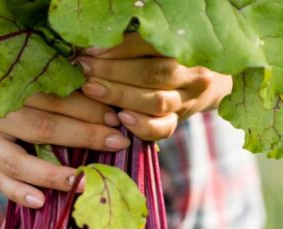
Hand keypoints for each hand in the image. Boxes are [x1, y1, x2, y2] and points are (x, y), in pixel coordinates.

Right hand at [0, 56, 129, 207]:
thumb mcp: (5, 80)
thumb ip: (40, 90)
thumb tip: (96, 98)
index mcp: (4, 88)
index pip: (52, 97)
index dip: (86, 105)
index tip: (114, 114)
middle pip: (44, 127)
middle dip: (84, 135)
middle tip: (116, 141)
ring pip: (21, 161)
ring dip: (54, 174)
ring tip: (84, 181)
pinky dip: (19, 193)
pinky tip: (42, 202)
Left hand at [75, 33, 233, 141]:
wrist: (197, 86)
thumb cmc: (164, 60)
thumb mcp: (153, 48)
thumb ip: (129, 46)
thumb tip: (93, 47)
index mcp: (184, 50)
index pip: (151, 45)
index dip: (119, 47)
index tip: (91, 50)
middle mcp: (191, 76)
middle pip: (152, 73)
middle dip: (114, 71)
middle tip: (85, 69)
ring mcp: (186, 101)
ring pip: (156, 101)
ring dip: (121, 95)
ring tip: (92, 89)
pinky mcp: (177, 122)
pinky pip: (162, 128)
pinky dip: (141, 125)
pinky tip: (121, 118)